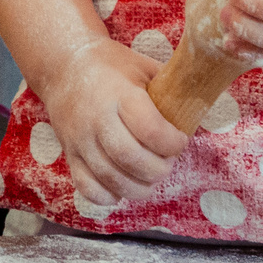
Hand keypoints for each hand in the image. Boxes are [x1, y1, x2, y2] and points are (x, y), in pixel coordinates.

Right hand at [37, 37, 188, 209]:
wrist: (61, 66)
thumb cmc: (109, 66)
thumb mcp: (142, 66)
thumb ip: (170, 87)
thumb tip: (201, 106)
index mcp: (118, 94)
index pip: (150, 129)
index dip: (173, 142)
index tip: (180, 139)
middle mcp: (96, 118)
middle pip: (130, 158)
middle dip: (158, 169)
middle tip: (166, 162)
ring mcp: (79, 140)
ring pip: (110, 179)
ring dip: (139, 187)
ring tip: (149, 177)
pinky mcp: (69, 155)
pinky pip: (87, 188)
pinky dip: (109, 196)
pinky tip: (122, 186)